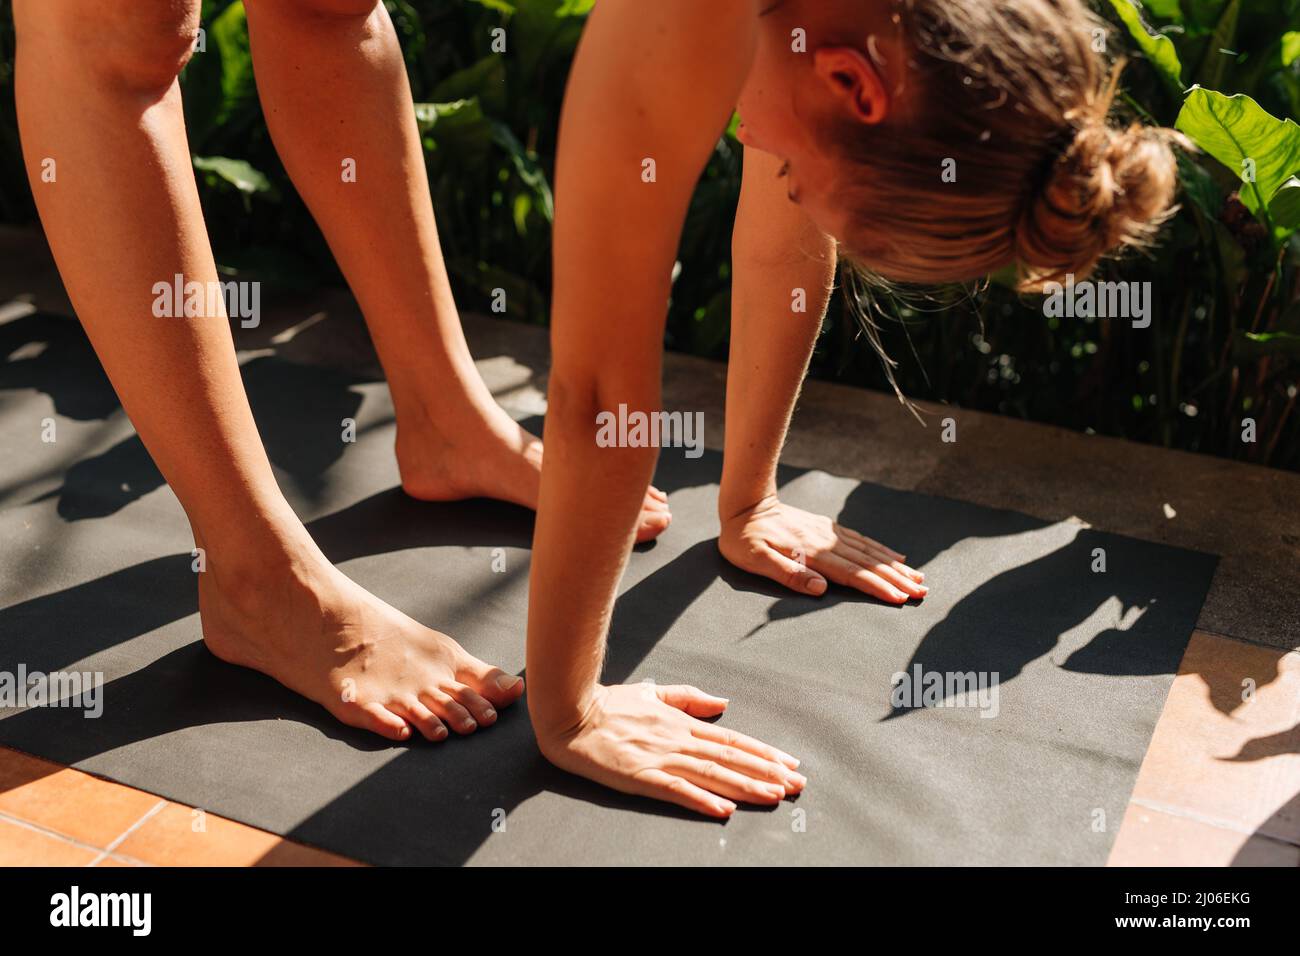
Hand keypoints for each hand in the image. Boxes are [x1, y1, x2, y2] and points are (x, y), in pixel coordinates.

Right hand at [536, 683, 804, 817]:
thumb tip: (723, 703)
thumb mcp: (652, 692)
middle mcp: (677, 740)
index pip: (732, 740)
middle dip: (766, 773)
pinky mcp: (639, 775)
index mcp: (681, 723)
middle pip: (731, 758)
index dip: (764, 753)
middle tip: (798, 786)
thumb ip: (688, 698)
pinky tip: (723, 810)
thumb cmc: (606, 704)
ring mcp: (659, 757)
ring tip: (774, 796)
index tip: (790, 763)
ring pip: (712, 774)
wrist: (569, 712)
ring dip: (745, 786)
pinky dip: (701, 799)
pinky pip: (675, 789)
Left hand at [719, 494, 927, 602]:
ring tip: (917, 578)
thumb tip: (820, 588)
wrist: (745, 505)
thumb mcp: (755, 560)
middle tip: (922, 593)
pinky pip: (860, 540)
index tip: (900, 598)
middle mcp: (826, 541)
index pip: (852, 574)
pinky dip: (880, 549)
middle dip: (897, 579)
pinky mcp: (827, 528)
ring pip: (868, 551)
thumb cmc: (744, 539)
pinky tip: (894, 556)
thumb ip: (788, 573)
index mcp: (811, 552)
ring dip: (894, 566)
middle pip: (868, 563)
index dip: (877, 587)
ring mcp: (828, 533)